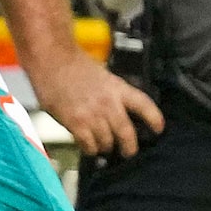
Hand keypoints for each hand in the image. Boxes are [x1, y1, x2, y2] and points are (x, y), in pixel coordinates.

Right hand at [29, 50, 163, 157]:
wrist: (51, 58)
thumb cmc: (72, 64)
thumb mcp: (101, 75)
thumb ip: (110, 94)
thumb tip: (115, 112)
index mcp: (117, 88)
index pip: (144, 105)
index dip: (154, 119)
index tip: (159, 128)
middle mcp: (108, 103)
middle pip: (127, 132)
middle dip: (129, 147)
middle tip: (129, 152)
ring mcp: (92, 114)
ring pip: (107, 142)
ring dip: (105, 147)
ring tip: (103, 146)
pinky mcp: (75, 123)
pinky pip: (88, 145)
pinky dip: (90, 149)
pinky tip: (88, 147)